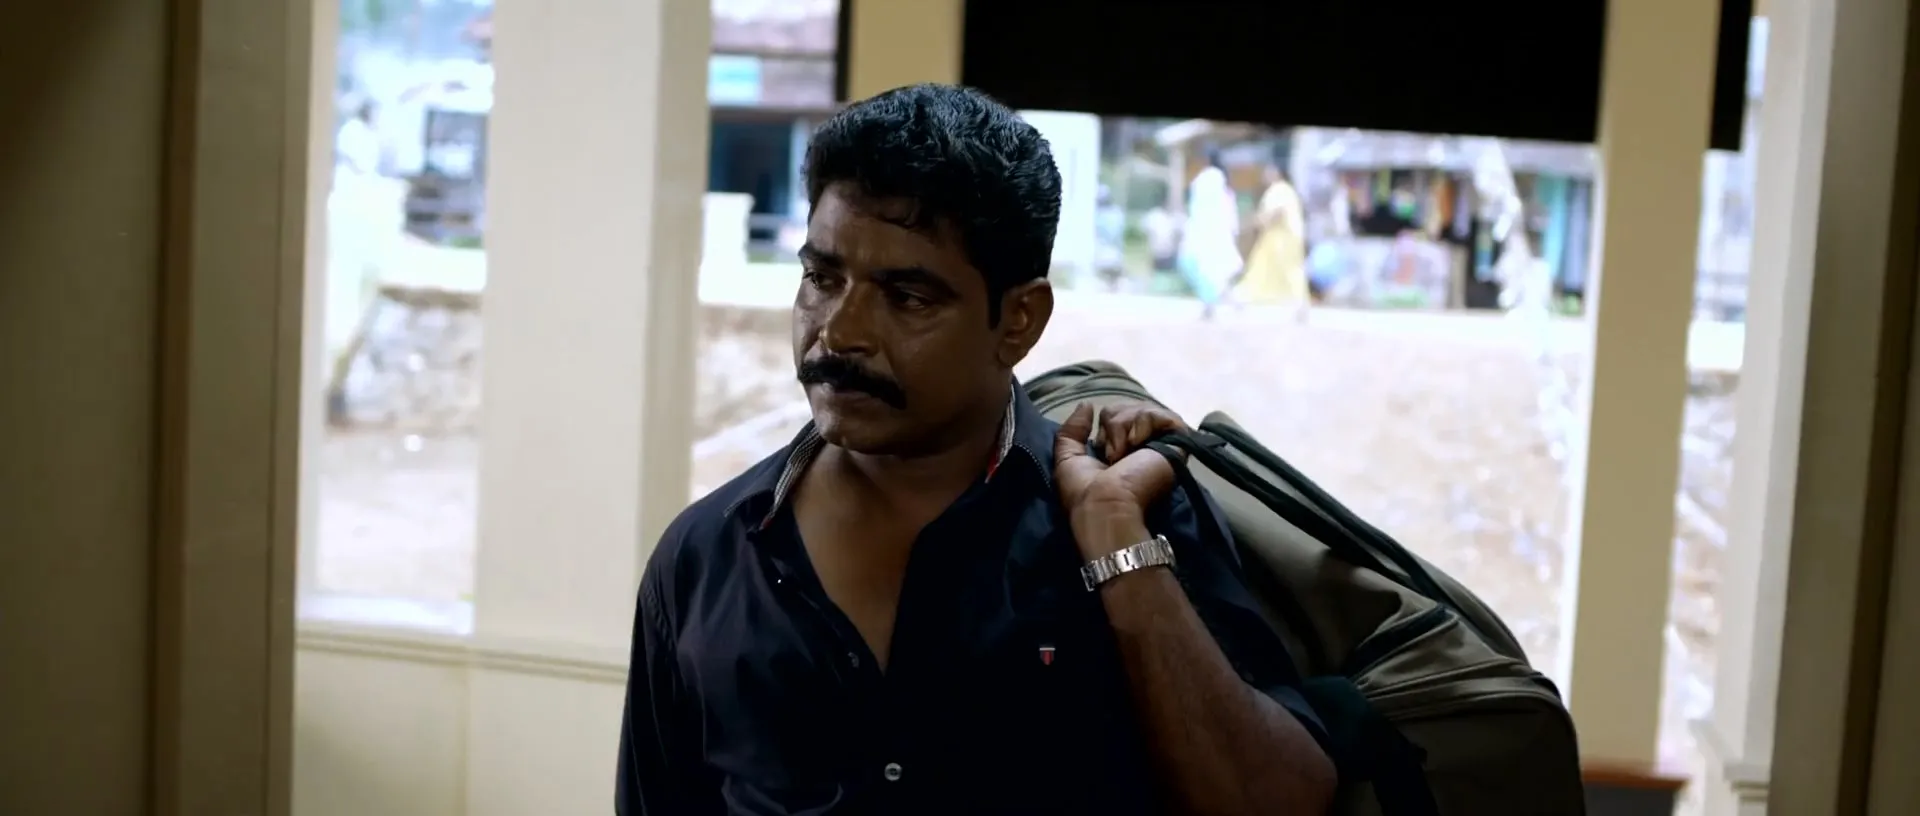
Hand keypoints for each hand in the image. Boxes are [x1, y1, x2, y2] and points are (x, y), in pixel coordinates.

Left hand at [1053, 402, 1188, 553]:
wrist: (1107, 507)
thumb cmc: (1085, 492)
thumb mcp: (1067, 459)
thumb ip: (1072, 431)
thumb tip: (1086, 404)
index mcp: (1123, 452)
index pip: (1120, 417)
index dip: (1106, 424)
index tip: (1100, 448)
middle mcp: (1144, 449)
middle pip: (1132, 409)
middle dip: (1115, 422)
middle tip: (1113, 453)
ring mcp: (1163, 447)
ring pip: (1144, 410)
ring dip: (1125, 425)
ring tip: (1124, 452)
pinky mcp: (1177, 445)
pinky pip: (1163, 415)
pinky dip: (1144, 423)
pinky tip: (1138, 443)